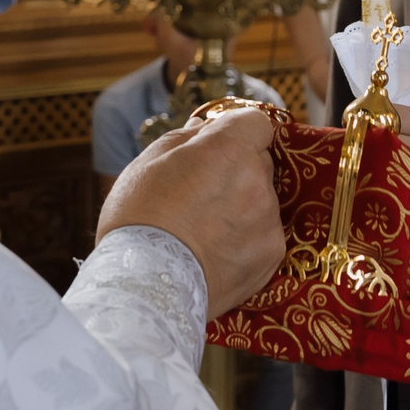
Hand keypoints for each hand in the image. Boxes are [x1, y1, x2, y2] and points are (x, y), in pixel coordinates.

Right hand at [97, 104, 285, 318]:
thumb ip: (184, 139)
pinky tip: (215, 252)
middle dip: (238, 171)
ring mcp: (268, 219)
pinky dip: (246, 240)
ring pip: (262, 200)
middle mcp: (257, 179)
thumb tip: (204, 127)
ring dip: (243, 207)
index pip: (255, 122)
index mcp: (228, 149)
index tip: (219, 148)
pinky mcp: (272, 254)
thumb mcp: (147, 164)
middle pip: (260, 162)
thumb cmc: (137, 219)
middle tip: (202, 195)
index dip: (237, 133)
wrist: (145, 286)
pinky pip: (264, 234)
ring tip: (204, 231)